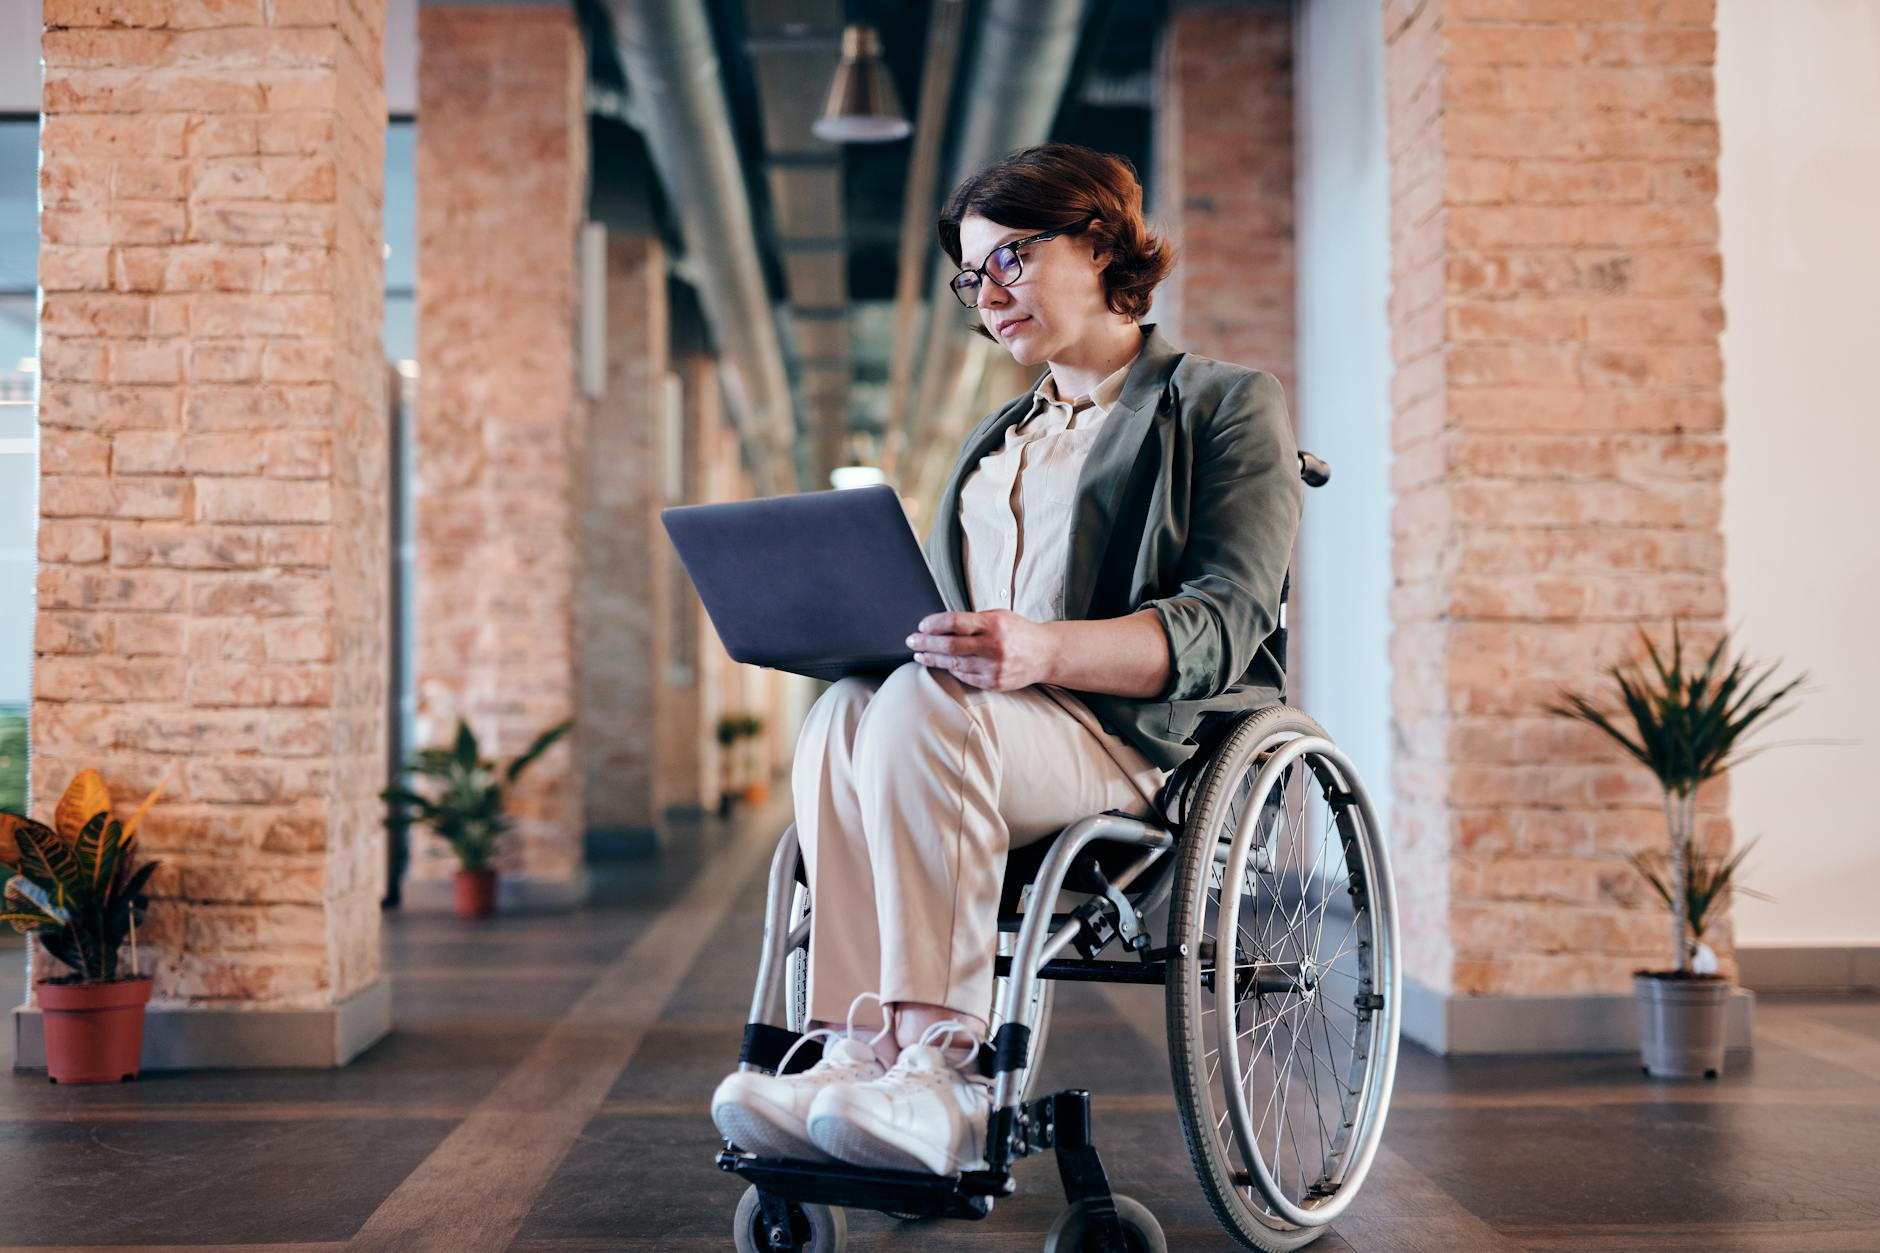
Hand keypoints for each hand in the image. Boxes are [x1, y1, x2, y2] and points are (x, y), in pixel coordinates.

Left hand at [906, 610, 1053, 691]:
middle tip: (912, 641)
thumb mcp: (998, 616)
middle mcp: (993, 646)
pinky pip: (964, 677)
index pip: (955, 622)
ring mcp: (993, 667)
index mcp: (994, 624)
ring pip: (954, 664)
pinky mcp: (994, 683)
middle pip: (949, 646)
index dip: (934, 624)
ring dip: (933, 659)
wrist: (1045, 654)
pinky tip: (941, 664)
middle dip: (926, 643)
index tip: (922, 625)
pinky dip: (951, 669)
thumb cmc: (1018, 631)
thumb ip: (973, 620)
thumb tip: (940, 624)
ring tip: (920, 654)